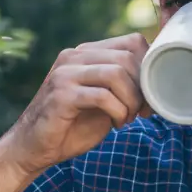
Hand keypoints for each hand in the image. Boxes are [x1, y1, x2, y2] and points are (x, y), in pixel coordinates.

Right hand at [0, 33, 149, 174]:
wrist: (32, 148)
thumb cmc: (71, 126)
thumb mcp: (104, 101)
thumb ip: (123, 86)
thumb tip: (158, 84)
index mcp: (85, 53)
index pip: (131, 42)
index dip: (149, 68)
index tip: (151, 96)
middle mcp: (74, 57)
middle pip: (127, 57)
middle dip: (143, 88)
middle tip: (141, 112)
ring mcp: (65, 74)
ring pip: (116, 73)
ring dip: (131, 100)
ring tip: (127, 118)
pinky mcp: (61, 95)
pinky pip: (103, 96)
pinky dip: (118, 112)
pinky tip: (116, 124)